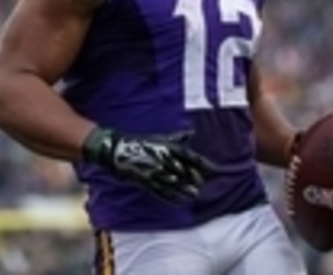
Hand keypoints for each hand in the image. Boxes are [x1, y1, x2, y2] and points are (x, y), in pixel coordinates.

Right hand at [82, 127, 215, 202]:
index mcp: (168, 147)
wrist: (118, 149)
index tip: (214, 169)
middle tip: (201, 184)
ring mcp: (155, 170)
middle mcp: (164, 159)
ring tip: (194, 194)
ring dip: (185, 189)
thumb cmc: (141, 142)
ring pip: (175, 182)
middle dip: (195, 178)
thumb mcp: (160, 137)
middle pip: (185, 171)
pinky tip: (179, 201)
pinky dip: (171, 196)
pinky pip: (161, 190)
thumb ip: (177, 138)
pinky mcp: (146, 180)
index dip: (203, 164)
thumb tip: (191, 132)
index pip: (191, 156)